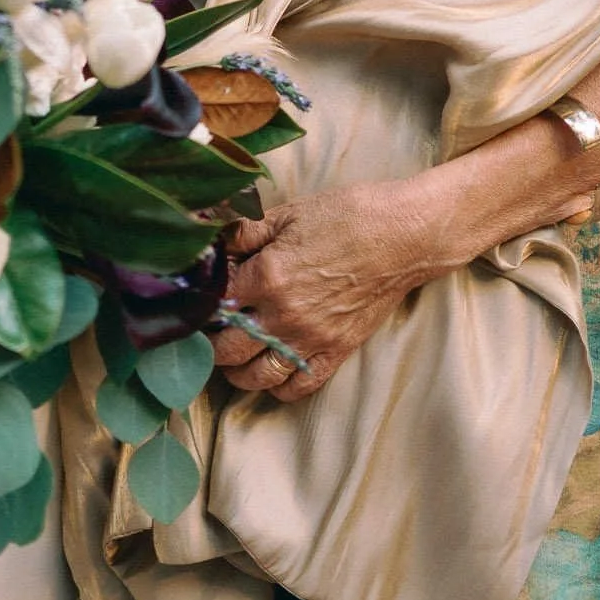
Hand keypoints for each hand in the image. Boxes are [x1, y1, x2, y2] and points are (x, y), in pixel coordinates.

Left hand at [211, 181, 432, 402]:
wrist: (402, 235)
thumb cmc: (347, 216)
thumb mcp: (288, 213)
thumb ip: (245, 233)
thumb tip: (212, 245)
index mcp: (268, 276)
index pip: (215, 303)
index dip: (202, 302)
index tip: (198, 300)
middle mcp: (284, 314)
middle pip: (228, 349)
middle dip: (211, 343)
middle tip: (209, 332)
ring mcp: (311, 338)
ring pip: (257, 376)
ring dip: (237, 371)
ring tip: (232, 358)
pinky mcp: (337, 351)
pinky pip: (298, 386)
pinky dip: (279, 386)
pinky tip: (271, 371)